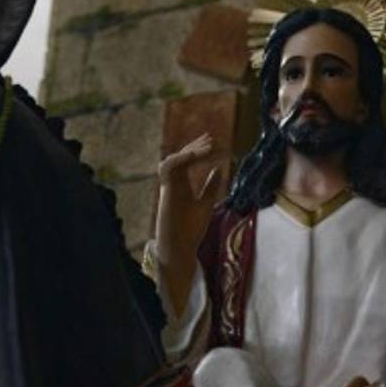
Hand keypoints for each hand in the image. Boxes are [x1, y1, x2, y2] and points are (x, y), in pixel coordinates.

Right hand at [154, 134, 225, 310]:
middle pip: (181, 157)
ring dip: (190, 151)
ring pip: (174, 160)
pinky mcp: (166, 192)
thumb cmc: (191, 229)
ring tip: (207, 147)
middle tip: (212, 139)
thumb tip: (219, 168)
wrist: (181, 247)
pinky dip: (182, 159)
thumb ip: (210, 186)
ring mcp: (169, 187)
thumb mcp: (206, 203)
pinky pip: (169, 168)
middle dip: (196, 146)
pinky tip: (197, 156)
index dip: (200, 151)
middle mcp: (173, 183)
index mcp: (182, 185)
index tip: (216, 144)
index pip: (189, 161)